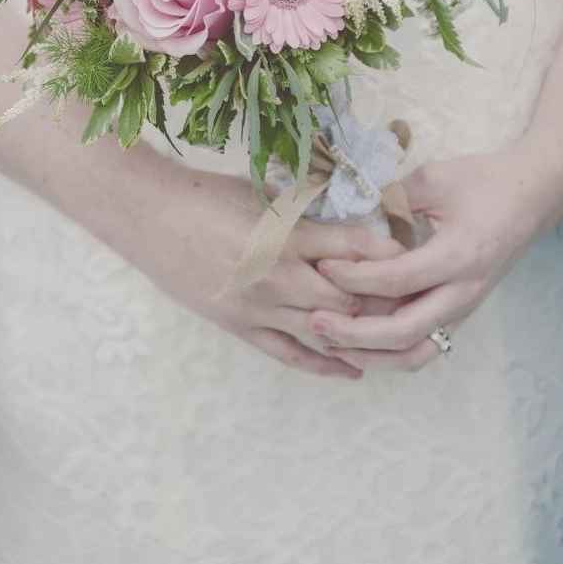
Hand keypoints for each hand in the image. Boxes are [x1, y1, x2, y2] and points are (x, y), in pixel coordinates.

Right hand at [152, 174, 409, 380]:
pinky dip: (324, 364)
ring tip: (391, 334)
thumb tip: (349, 215)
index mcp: (288, 235)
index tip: (411, 255)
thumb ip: (306, 211)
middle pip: (348, 299)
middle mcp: (279, 277)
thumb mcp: (264, 194)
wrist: (151, 217)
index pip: (354, 250)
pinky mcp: (241, 327)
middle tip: (409, 298)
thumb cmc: (206, 196)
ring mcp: (259, 308)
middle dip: (382, 300)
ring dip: (359, 333)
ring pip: (325, 331)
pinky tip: (352, 369)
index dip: (388, 255)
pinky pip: (290, 354)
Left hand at [305, 141, 557, 371]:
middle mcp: (462, 292)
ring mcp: (462, 308)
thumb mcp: (434, 179)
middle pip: (403, 333)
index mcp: (458, 257)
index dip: (354, 277)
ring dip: (370, 354)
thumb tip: (346, 215)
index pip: (396, 280)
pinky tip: (356, 342)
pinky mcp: (458, 312)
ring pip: (414, 353)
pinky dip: (388, 351)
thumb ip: (390, 198)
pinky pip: (422, 346)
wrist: (531, 197)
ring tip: (330, 341)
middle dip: (354, 333)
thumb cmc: (483, 182)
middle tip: (315, 321)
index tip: (322, 266)